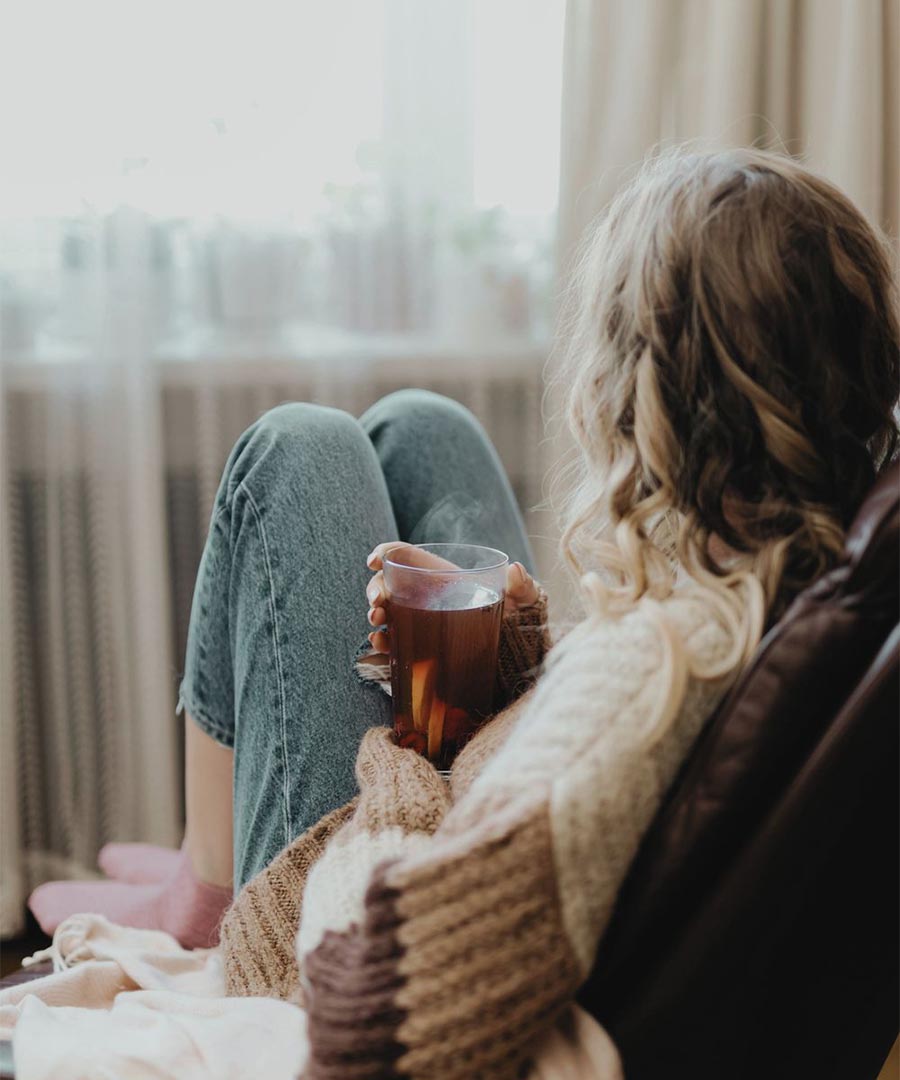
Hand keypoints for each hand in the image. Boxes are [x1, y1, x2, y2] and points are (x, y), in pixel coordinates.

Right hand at [364, 541, 539, 654]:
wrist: (521, 658)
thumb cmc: (520, 621)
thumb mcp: (524, 601)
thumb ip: (522, 586)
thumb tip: (515, 569)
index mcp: (444, 576)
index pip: (407, 556)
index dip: (387, 553)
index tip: (375, 561)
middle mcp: (427, 596)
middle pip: (390, 584)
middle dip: (376, 589)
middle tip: (377, 603)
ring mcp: (422, 622)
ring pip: (387, 613)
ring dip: (376, 615)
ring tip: (377, 622)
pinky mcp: (422, 647)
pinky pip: (396, 643)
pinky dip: (383, 643)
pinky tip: (382, 643)